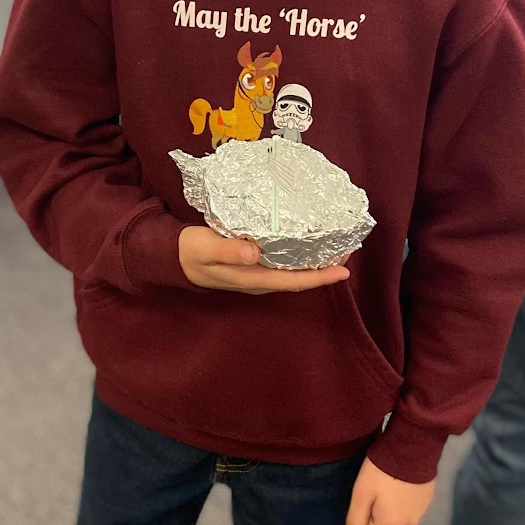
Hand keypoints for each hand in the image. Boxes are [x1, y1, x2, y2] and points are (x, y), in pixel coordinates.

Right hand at [179, 225, 348, 294]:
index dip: (320, 277)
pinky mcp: (254, 266)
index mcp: (253, 279)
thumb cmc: (192, 252)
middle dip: (325, 268)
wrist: (177, 259)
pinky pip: (284, 264)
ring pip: (294, 272)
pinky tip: (307, 242)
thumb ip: (228, 251)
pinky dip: (300, 255)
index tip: (344, 270)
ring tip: (335, 247)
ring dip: (315, 262)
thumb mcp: (206, 248)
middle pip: (300, 278)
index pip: (294, 281)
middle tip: (348, 250)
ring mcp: (258, 275)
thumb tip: (255, 254)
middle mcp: (260, 280)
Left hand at [344, 458, 433, 524]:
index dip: (361, 516)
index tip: (363, 497)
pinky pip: (410, 505)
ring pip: (397, 515)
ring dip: (391, 505)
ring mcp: (420, 513)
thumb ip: (355, 520)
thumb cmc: (381, 471)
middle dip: (376, 511)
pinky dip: (404, 498)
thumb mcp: (362, 493)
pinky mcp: (428, 500)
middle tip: (375, 488)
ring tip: (389, 483)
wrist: (413, 449)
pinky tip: (402, 482)